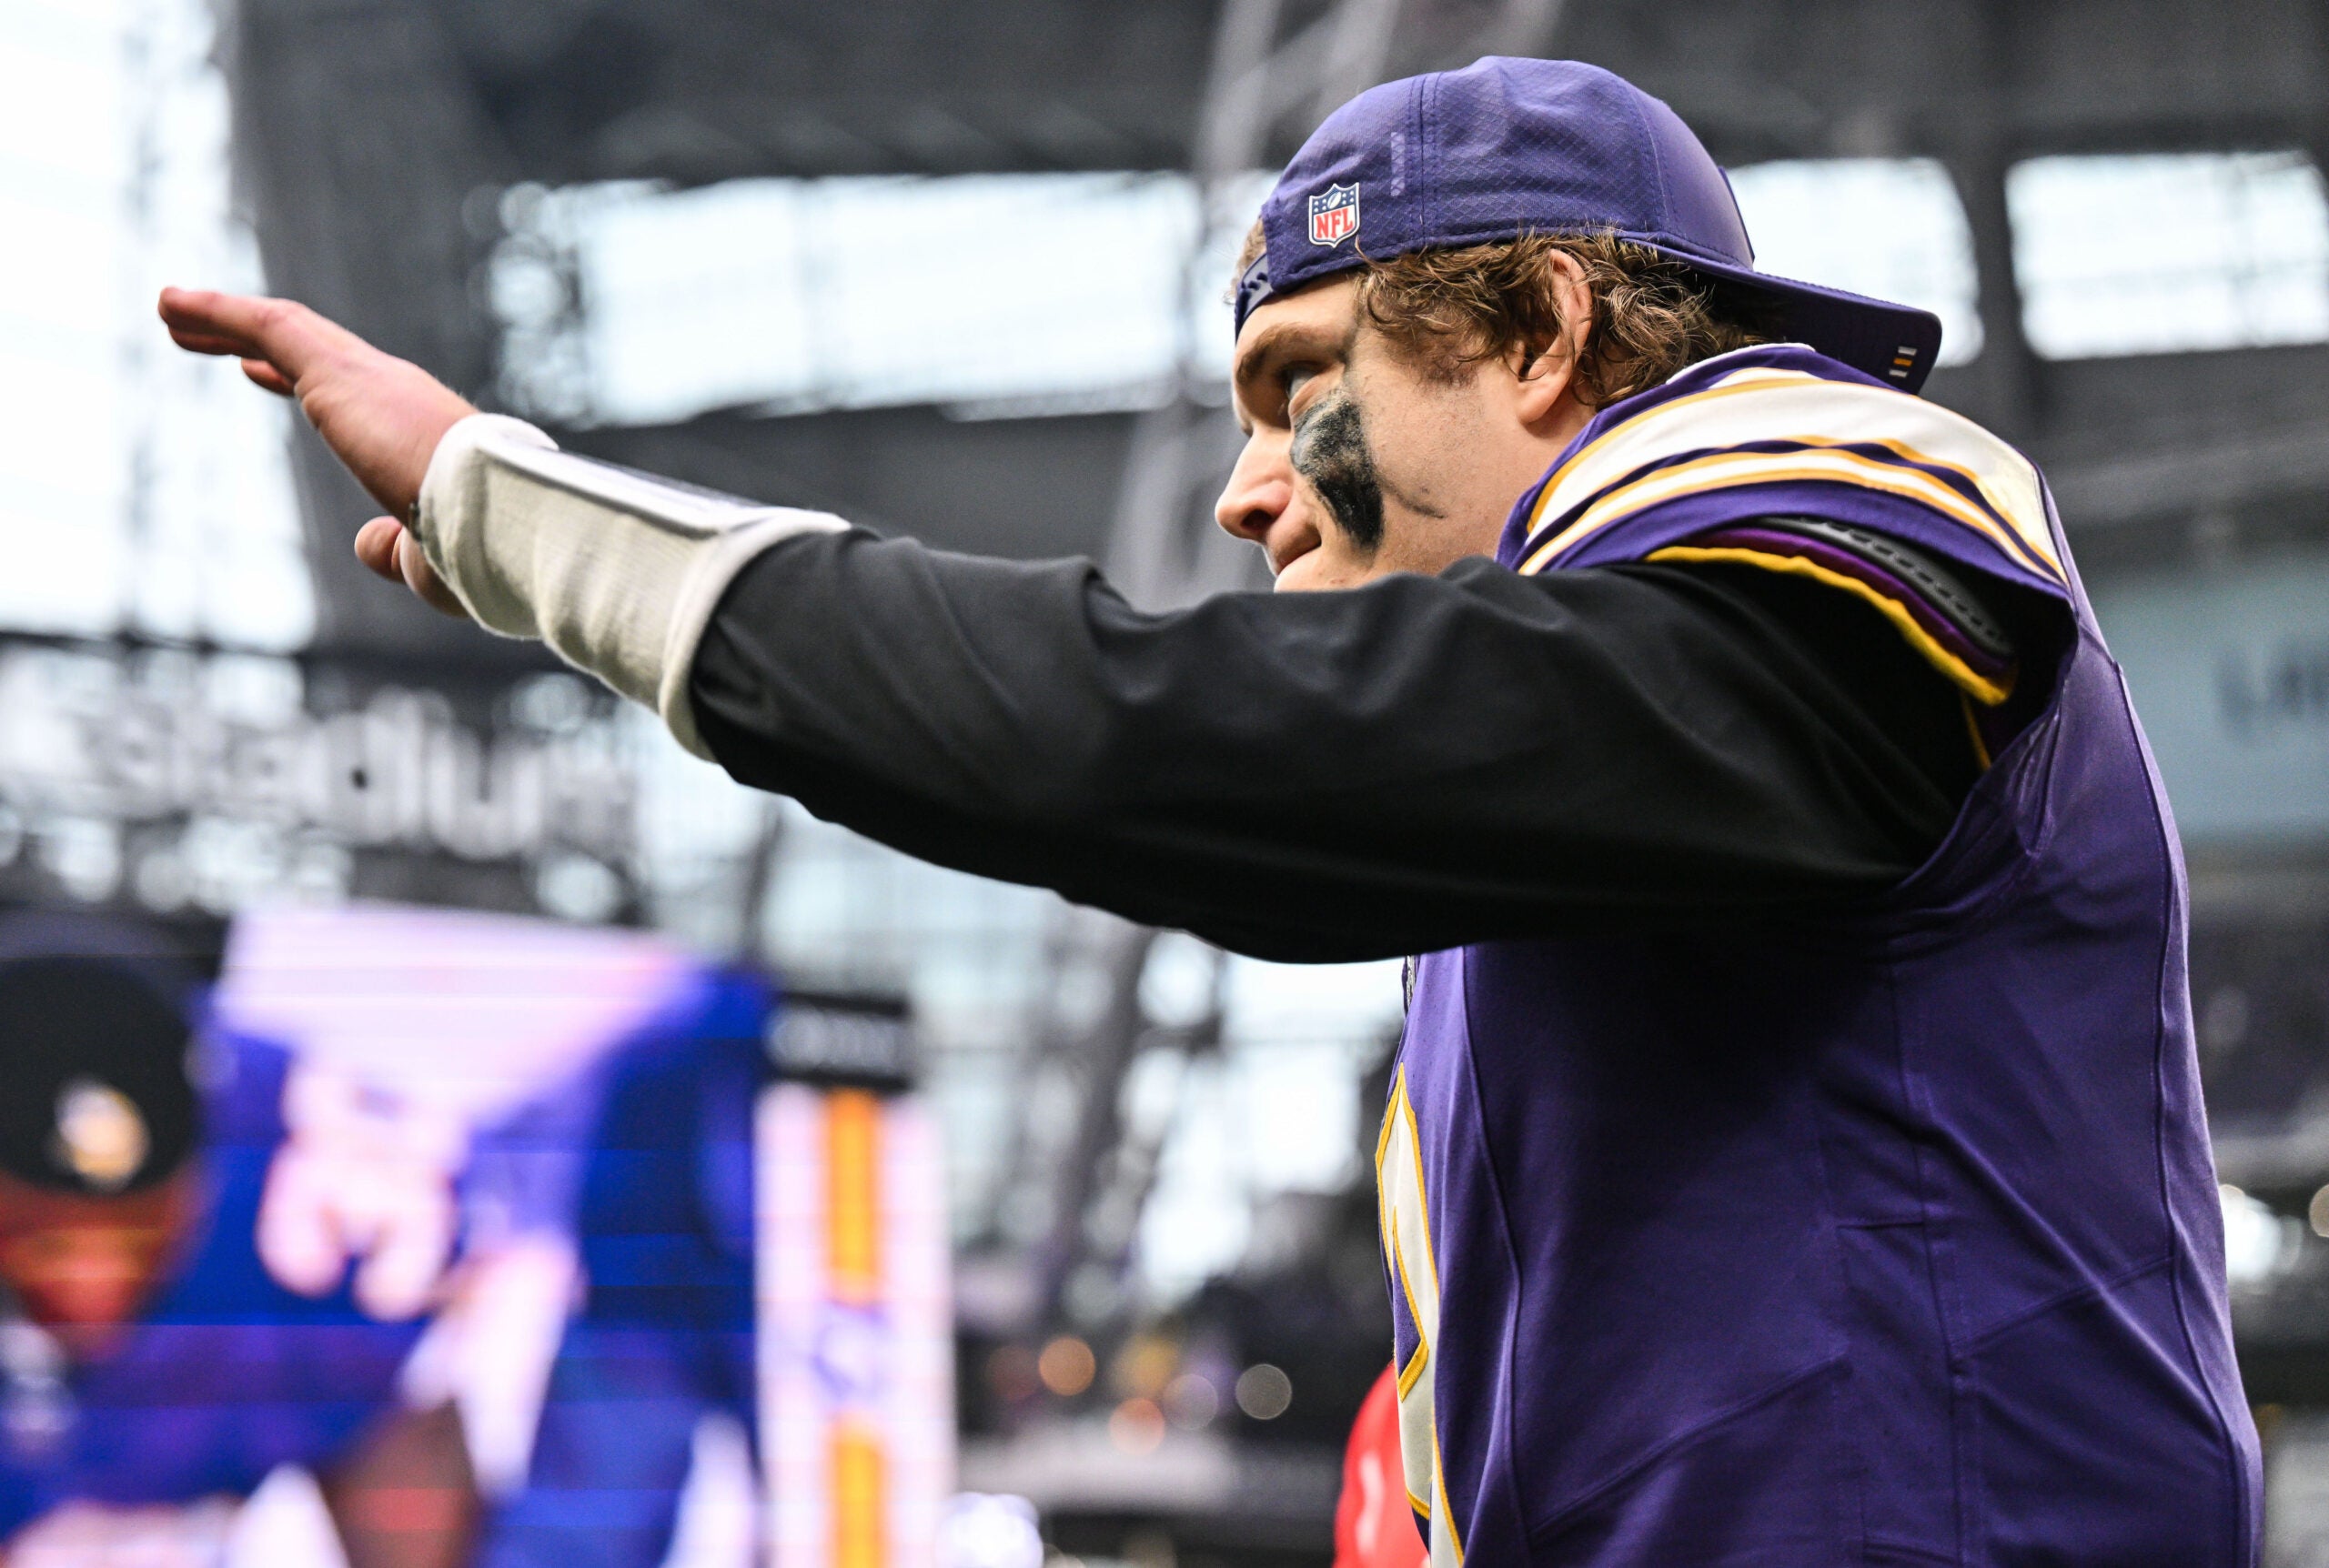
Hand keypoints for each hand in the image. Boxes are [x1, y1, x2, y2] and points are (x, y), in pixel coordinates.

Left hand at [157, 288, 474, 616]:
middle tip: (211, 336)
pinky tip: (170, 306)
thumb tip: (367, 542)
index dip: (301, 381)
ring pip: (281, 331)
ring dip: (222, 320)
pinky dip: (215, 311)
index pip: (351, 397)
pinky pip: (265, 327)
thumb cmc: (483, 549)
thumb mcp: (429, 557)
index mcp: (418, 434)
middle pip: (311, 353)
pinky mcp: (335, 373)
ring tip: (170, 310)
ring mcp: (366, 377)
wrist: (502, 517)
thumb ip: (393, 546)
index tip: (260, 372)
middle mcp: (394, 393)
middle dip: (258, 342)